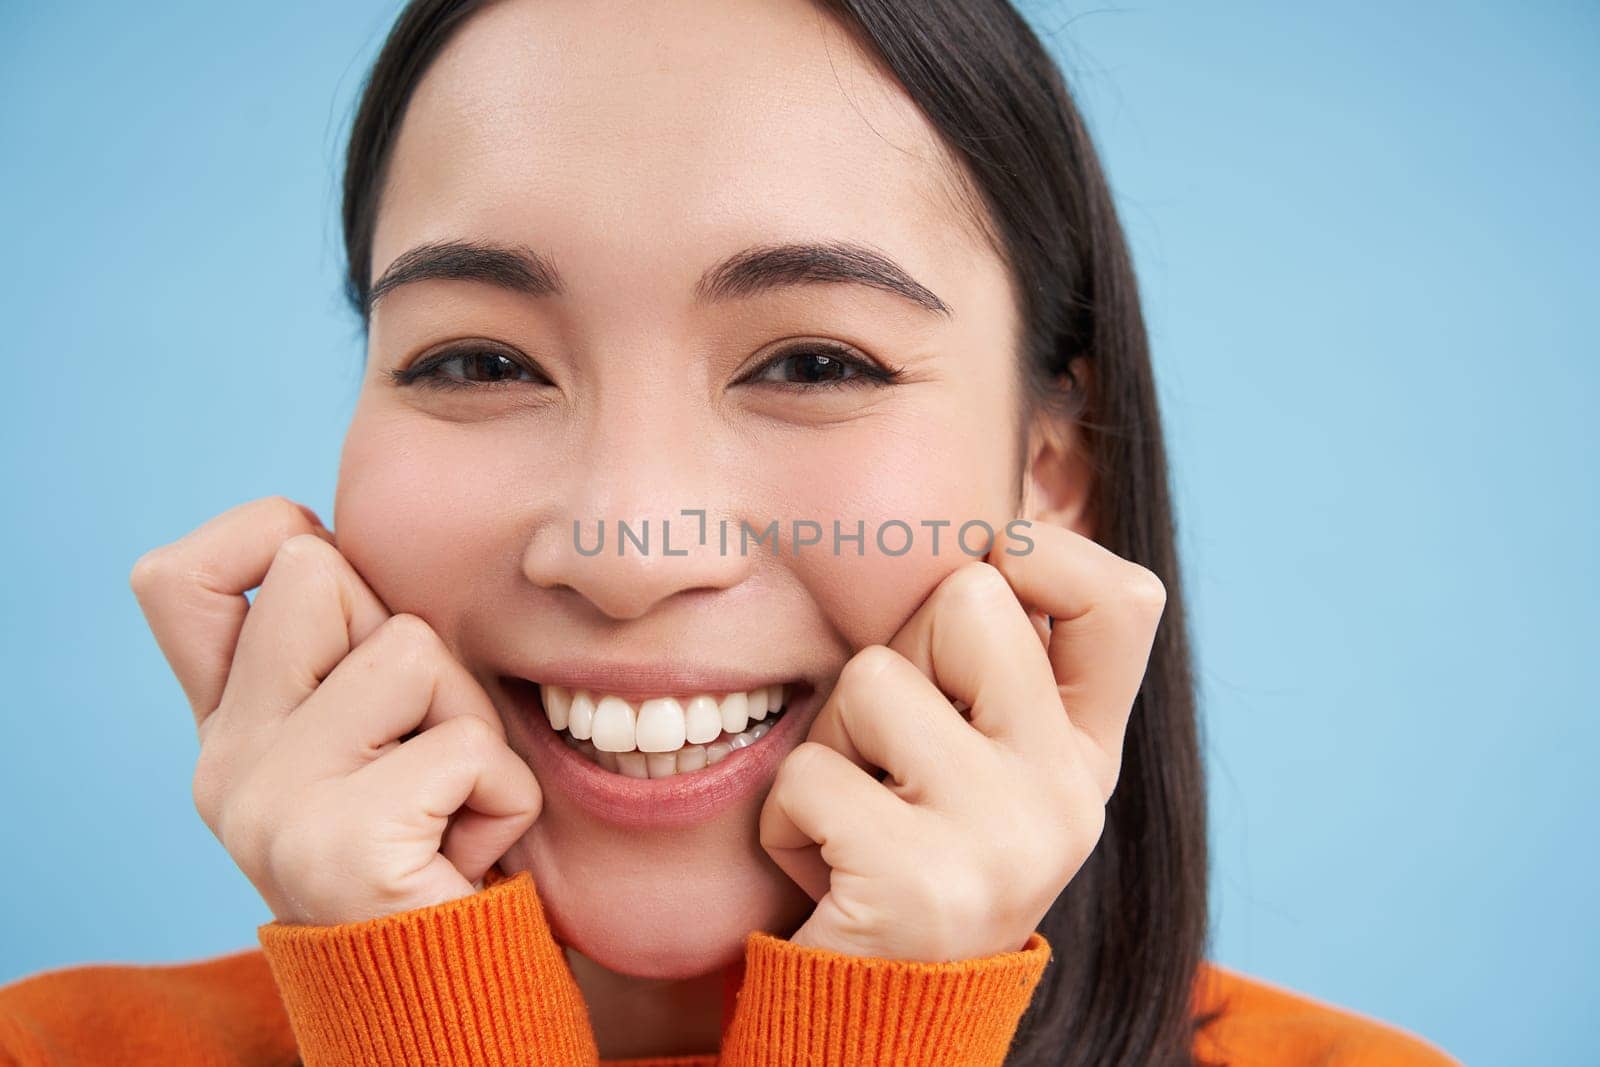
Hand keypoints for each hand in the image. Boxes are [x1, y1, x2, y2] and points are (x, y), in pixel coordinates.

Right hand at [129, 495, 541, 924]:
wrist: (445, 992)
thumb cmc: (434, 851)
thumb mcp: (376, 741)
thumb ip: (345, 657)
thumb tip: (336, 540)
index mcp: (228, 727)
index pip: (175, 577)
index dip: (266, 538)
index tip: (341, 591)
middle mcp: (224, 761)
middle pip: (316, 571)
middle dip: (410, 640)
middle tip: (421, 744)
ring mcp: (268, 801)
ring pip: (411, 648)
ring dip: (469, 720)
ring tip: (450, 801)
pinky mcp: (339, 842)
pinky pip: (467, 745)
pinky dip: (503, 793)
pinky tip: (466, 853)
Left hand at [759, 522, 1165, 960]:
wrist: (882, 1018)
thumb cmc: (906, 860)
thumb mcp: (978, 764)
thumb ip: (998, 668)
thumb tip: (987, 523)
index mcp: (1088, 755)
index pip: (1126, 601)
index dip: (1047, 552)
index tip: (986, 574)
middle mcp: (1072, 795)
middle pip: (968, 599)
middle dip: (896, 657)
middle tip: (890, 757)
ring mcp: (1007, 841)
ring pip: (873, 679)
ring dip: (829, 744)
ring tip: (855, 819)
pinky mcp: (922, 885)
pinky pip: (808, 775)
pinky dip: (788, 821)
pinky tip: (826, 875)